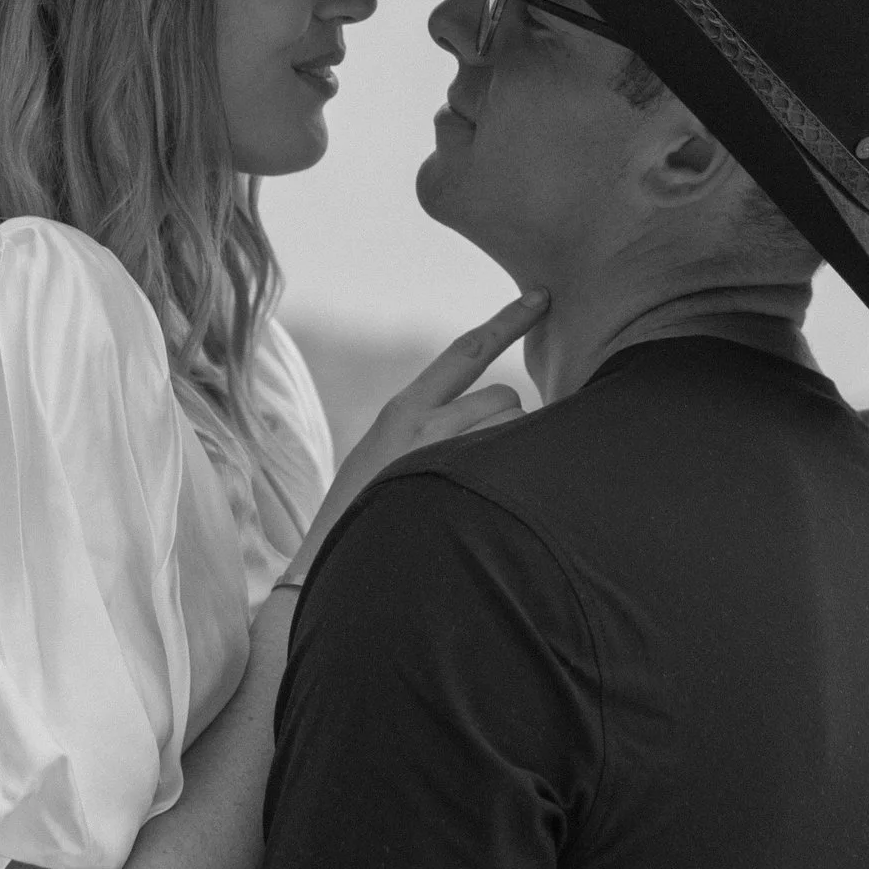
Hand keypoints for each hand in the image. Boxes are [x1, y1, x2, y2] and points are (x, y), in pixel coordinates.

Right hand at [287, 293, 545, 585]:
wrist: (327, 571)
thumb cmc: (361, 523)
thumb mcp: (383, 463)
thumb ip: (428, 436)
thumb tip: (490, 421)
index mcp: (401, 411)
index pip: (465, 351)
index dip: (507, 321)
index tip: (540, 296)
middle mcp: (423, 423)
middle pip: (505, 397)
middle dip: (509, 426)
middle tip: (485, 471)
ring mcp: (442, 455)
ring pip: (513, 431)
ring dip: (510, 457)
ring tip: (476, 498)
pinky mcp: (456, 484)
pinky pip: (508, 465)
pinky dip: (509, 481)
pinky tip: (485, 509)